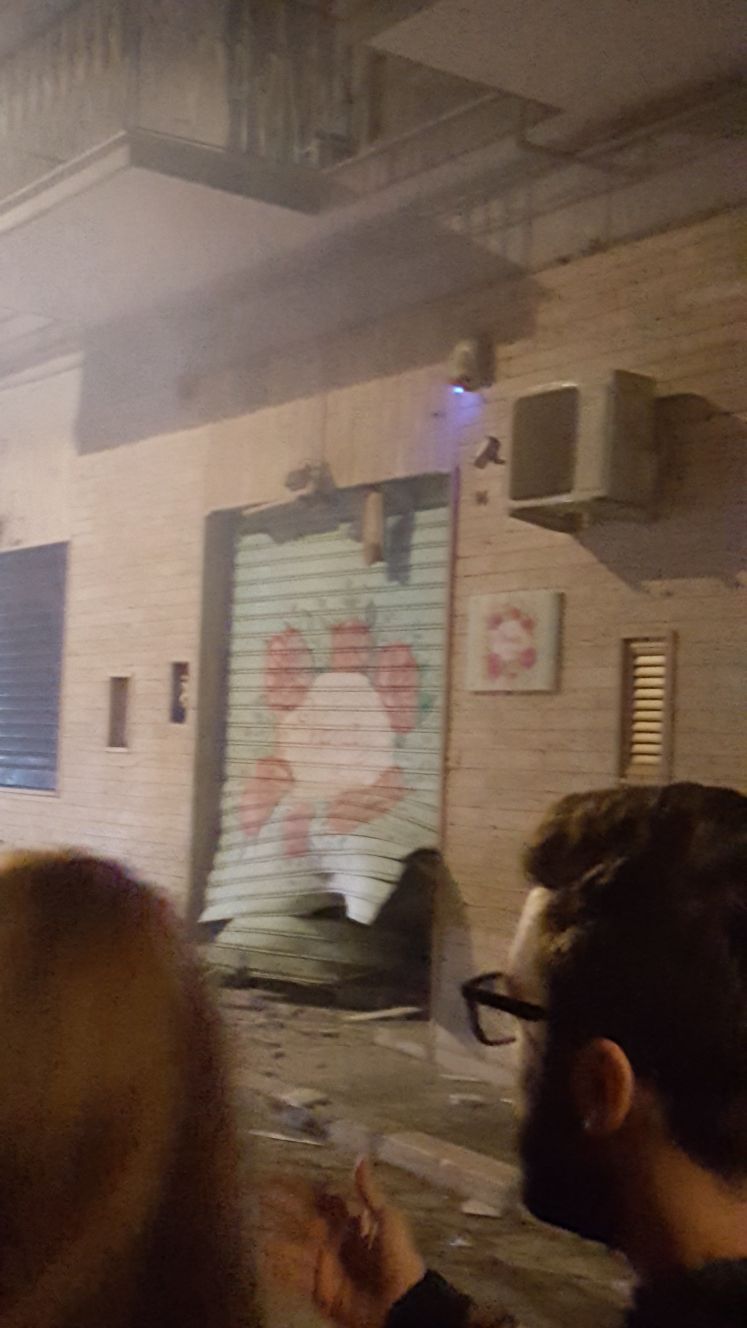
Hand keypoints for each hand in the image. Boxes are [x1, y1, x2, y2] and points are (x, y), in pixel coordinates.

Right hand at [260, 1159, 425, 1327]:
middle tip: (257, 1195)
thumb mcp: (388, 1219)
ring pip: (294, 1247)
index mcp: (350, 1223)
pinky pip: (295, 1278)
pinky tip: (261, 1259)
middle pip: (302, 1221)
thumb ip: (369, 1191)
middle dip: (281, 1208)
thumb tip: (360, 1157)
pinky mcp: (320, 1292)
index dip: (300, 1189)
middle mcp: (334, 1242)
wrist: (402, 1304)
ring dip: (274, 1236)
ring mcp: (325, 1267)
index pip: (320, 1201)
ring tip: (251, 1225)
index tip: (277, 1176)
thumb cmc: (398, 1257)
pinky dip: (278, 1269)